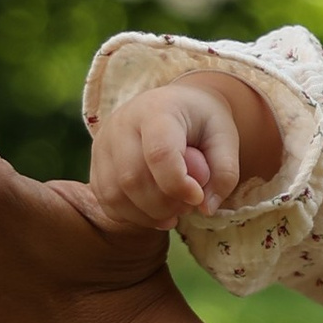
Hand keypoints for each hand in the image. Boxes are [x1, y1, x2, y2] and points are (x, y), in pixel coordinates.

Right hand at [90, 76, 258, 229]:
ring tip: (174, 210)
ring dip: (148, 214)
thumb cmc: (203, 122)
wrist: (177, 106)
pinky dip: (133, 215)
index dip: (178, 185)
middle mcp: (122, 123)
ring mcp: (103, 143)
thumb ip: (224, 172)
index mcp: (158, 109)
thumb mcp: (226, 138)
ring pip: (116, 195)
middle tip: (188, 205)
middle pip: (133, 178)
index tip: (198, 197)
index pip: (159, 153)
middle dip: (165, 205)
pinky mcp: (96, 162)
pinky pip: (107, 201)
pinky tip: (155, 211)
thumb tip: (205, 208)